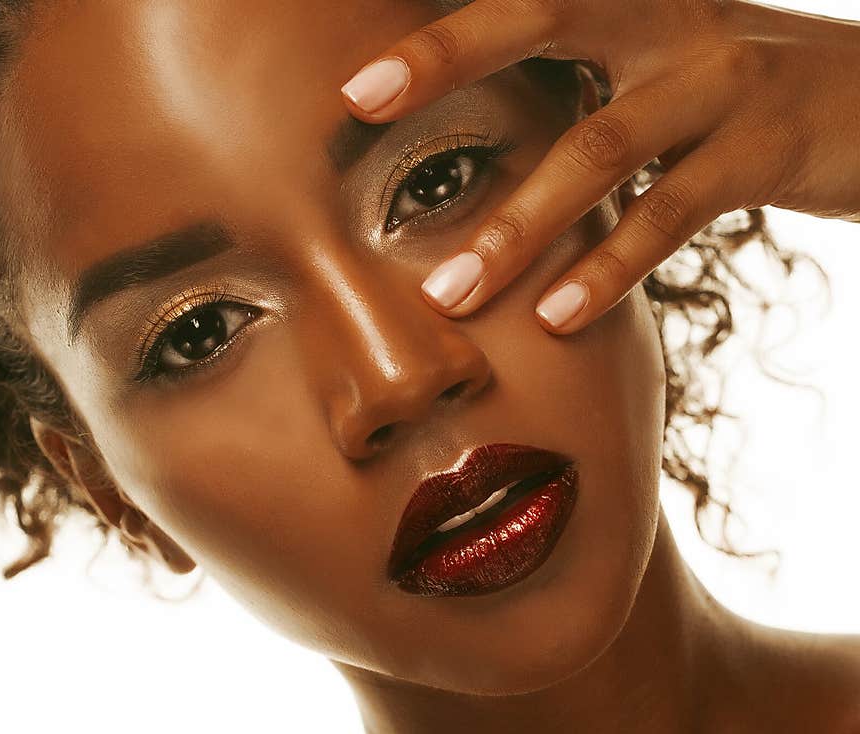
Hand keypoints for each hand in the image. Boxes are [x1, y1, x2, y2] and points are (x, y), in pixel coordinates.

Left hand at [339, 0, 859, 333]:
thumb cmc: (738, 97)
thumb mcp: (656, 71)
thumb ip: (578, 96)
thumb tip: (488, 152)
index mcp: (633, 0)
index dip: (442, 20)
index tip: (357, 57)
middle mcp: (670, 19)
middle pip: (543, 15)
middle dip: (446, 56)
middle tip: (359, 97)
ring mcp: (719, 81)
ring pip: (597, 146)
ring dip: (515, 226)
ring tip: (450, 294)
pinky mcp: (763, 148)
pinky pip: (669, 214)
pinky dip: (607, 269)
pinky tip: (556, 317)